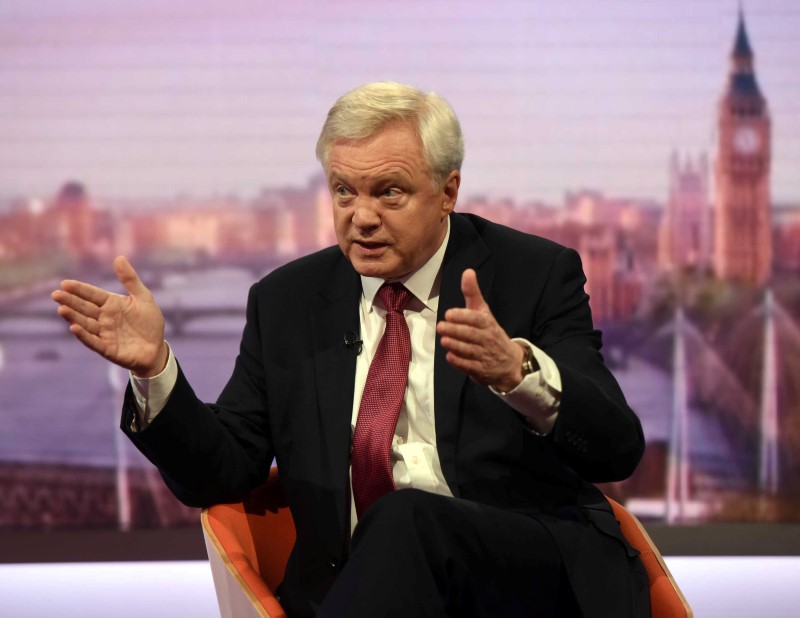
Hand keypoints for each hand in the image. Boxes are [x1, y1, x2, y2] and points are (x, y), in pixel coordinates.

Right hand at [51, 256, 167, 377]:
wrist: (156, 348)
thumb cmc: (149, 322)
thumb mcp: (144, 298)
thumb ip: (130, 280)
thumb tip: (119, 257)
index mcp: (111, 304)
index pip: (92, 294)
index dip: (79, 289)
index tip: (65, 283)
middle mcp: (104, 318)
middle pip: (84, 308)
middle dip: (70, 301)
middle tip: (56, 294)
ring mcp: (104, 333)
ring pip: (85, 324)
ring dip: (73, 317)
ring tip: (62, 309)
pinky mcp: (107, 348)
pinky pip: (93, 341)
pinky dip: (84, 335)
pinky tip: (74, 328)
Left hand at [436, 268, 524, 391]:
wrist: (510, 363)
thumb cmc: (491, 333)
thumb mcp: (484, 312)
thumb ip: (473, 294)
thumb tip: (468, 271)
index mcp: (488, 324)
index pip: (477, 319)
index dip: (463, 316)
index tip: (449, 313)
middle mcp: (488, 339)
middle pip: (471, 335)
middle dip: (456, 331)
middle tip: (441, 326)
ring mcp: (485, 356)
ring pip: (469, 351)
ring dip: (455, 345)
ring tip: (444, 340)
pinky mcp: (481, 370)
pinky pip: (469, 366)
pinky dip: (459, 362)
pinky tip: (450, 356)